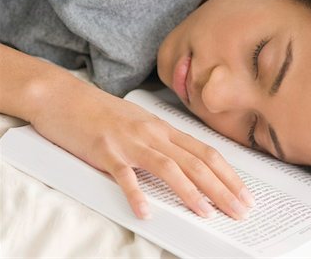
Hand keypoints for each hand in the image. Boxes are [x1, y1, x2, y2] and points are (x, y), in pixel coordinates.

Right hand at [30, 76, 254, 219]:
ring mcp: (130, 143)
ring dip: (191, 193)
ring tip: (208, 214)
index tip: (244, 195)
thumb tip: (187, 166)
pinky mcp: (106, 151)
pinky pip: (124, 176)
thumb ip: (164, 143)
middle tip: (240, 210)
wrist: (66, 98)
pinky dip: (136, 195)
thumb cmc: (105, 113)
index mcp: (165, 129)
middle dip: (222, 189)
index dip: (229, 175)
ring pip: (169, 168)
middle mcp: (154, 134)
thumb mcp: (142, 125)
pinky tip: (146, 213)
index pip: (206, 153)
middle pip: (196, 163)